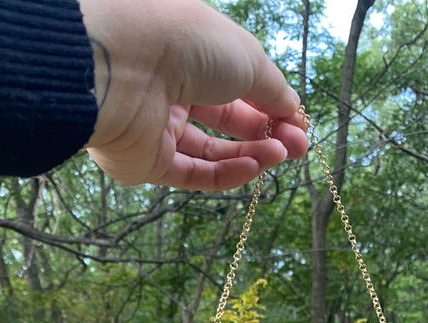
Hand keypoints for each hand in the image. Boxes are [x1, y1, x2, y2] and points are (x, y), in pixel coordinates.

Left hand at [78, 0, 307, 190]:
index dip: (270, 105)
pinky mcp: (146, 161)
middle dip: (267, 133)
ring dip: (252, 154)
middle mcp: (172, 88)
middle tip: (299, 147)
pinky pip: (193, 173)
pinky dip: (227, 174)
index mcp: (191, 53)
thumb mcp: (247, 58)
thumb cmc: (187, 44)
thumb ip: (272, 89)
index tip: (299, 123)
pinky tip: (255, 167)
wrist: (128, 65)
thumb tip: (293, 111)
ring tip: (282, 155)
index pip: (237, 86)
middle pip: (226, 121)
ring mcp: (157, 127)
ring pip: (212, 151)